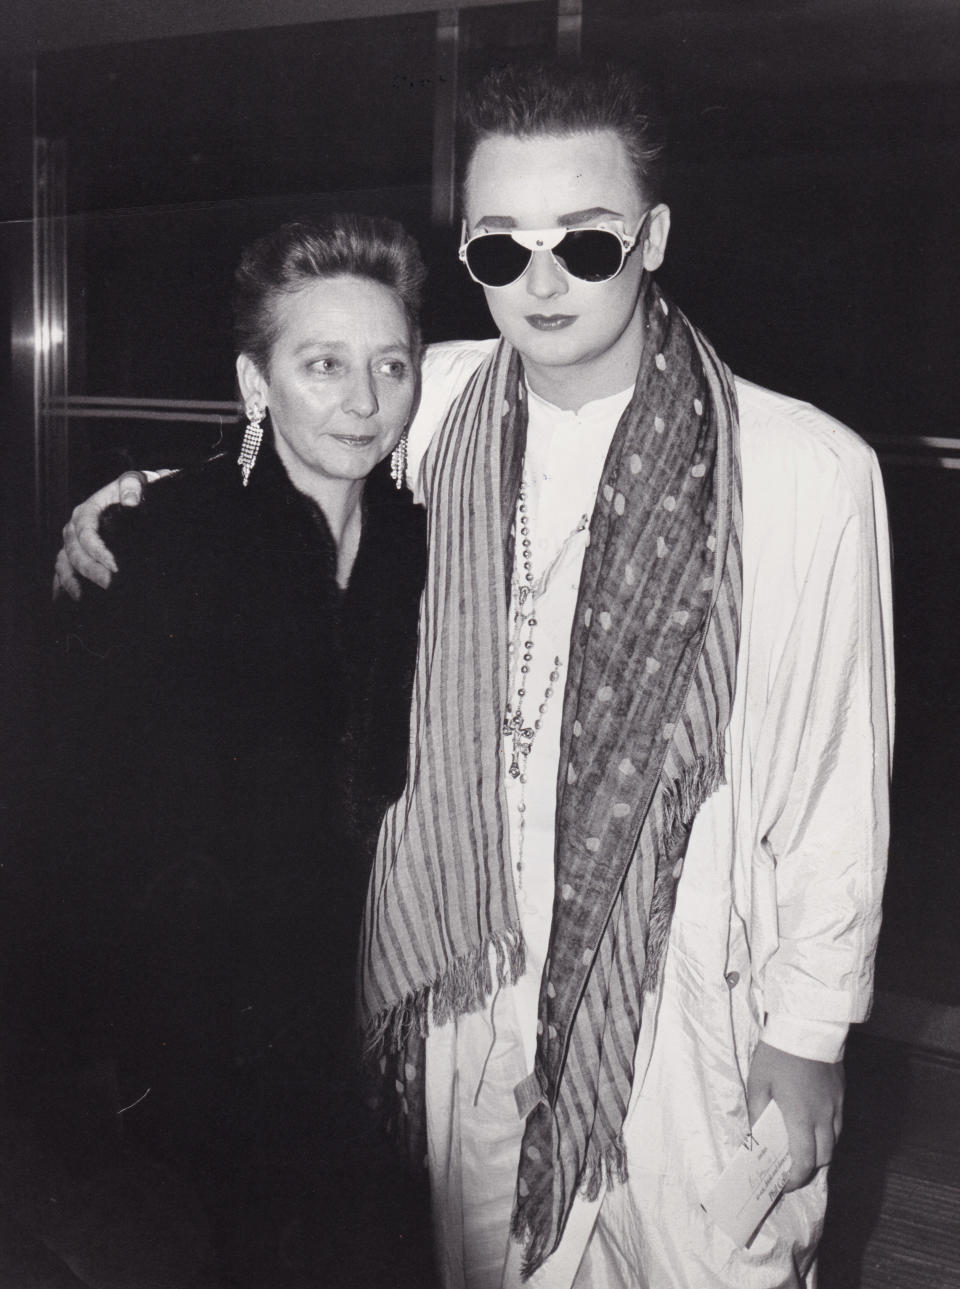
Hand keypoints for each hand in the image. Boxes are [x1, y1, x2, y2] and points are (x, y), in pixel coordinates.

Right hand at [52, 469, 174, 599]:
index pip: (86, 533)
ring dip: (72, 582)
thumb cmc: (138, 490)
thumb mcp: (139, 481)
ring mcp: (72, 543)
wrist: (139, 498)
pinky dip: (62, 586)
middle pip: (75, 552)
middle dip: (91, 570)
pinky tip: (68, 600)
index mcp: (87, 511)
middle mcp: (74, 528)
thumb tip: (130, 501)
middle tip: (110, 585)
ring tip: (83, 599)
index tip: (115, 566)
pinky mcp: (74, 555)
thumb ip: (133, 485)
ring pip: (64, 563)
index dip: (98, 550)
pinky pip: (62, 571)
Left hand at [746, 1040, 843, 1192]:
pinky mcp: (841, 1093)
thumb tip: (756, 1136)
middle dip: (808, 1169)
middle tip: (791, 1169)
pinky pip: (838, 1124)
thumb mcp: (758, 1082)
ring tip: (801, 1149)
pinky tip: (813, 1126)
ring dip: (819, 1152)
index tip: (783, 1184)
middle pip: (824, 1158)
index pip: (805, 1162)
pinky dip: (827, 1134)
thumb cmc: (778, 1053)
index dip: (795, 1180)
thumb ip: (758, 1112)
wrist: (807, 1024)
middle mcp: (824, 1117)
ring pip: (834, 1142)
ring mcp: (836, 1105)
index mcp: (801, 1118)